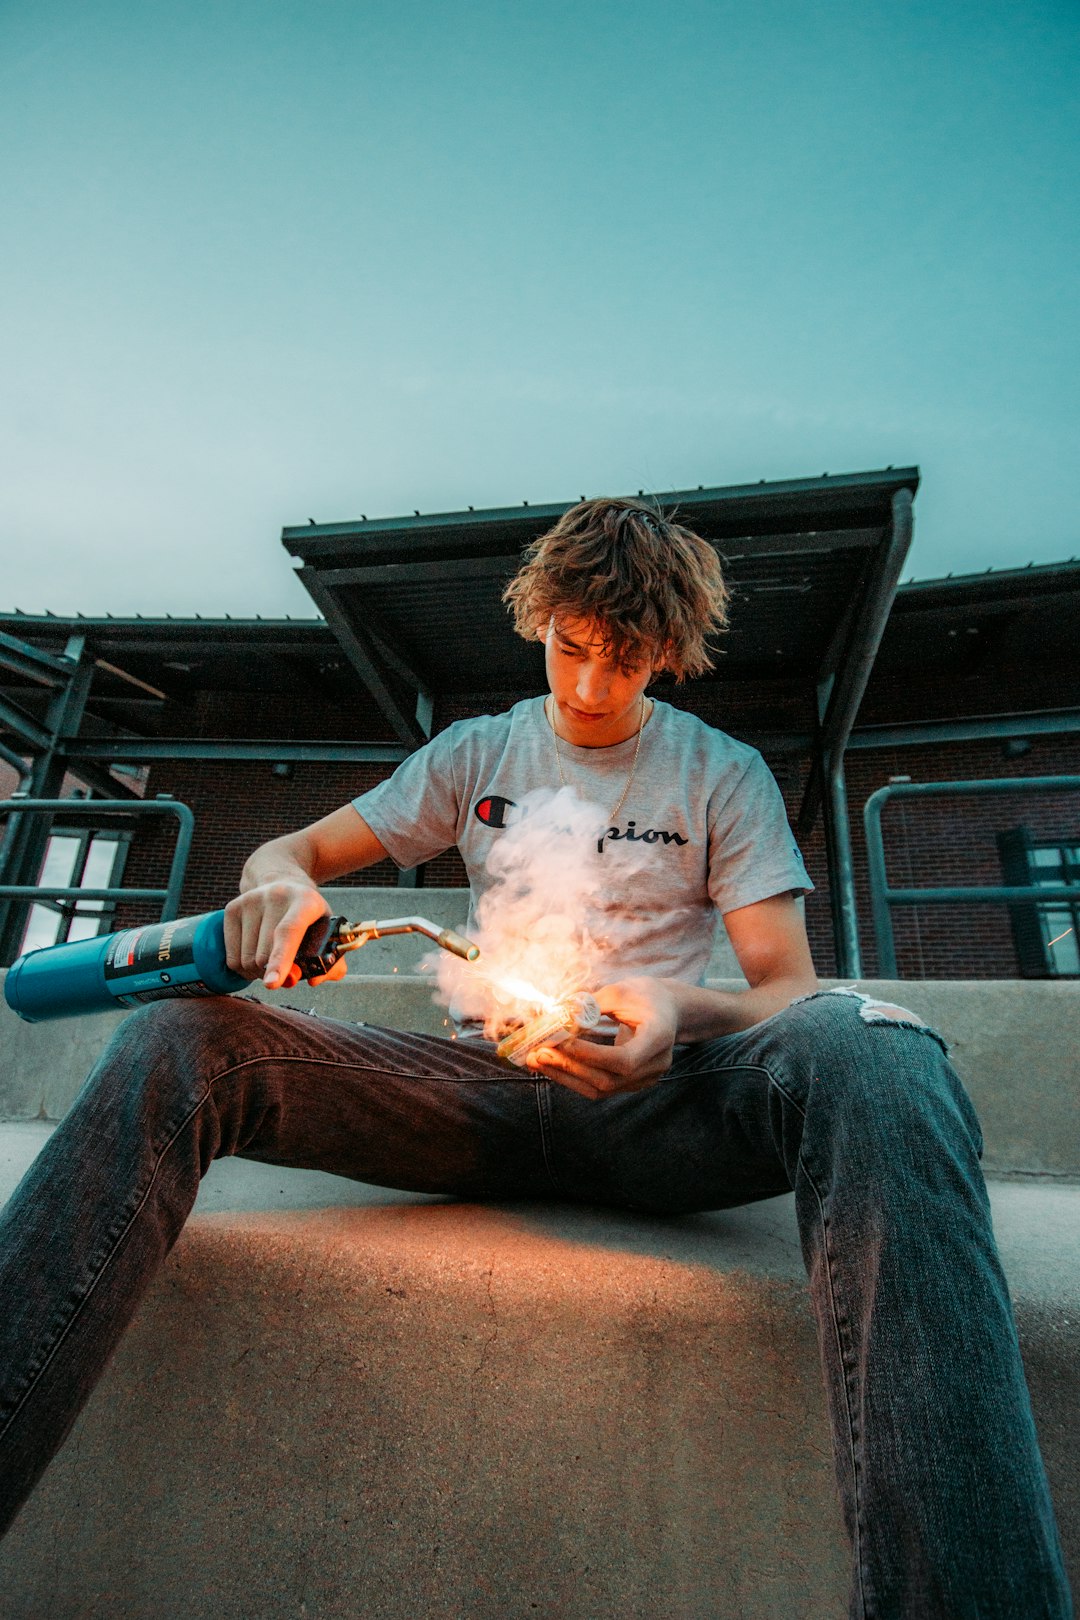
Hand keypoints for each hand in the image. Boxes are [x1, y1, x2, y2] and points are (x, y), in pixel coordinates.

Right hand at [222, 882, 348, 988]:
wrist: (283, 883)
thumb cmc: (309, 917)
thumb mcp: (327, 933)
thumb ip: (331, 963)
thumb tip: (313, 981)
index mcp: (305, 901)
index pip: (289, 932)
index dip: (281, 959)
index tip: (273, 983)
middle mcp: (276, 896)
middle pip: (264, 954)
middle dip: (273, 973)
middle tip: (283, 972)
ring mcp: (251, 901)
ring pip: (246, 959)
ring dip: (257, 972)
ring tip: (270, 961)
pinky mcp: (232, 908)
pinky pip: (232, 957)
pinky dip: (243, 968)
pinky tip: (254, 957)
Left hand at [525, 977, 678, 1100]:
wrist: (669, 1009)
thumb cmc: (645, 995)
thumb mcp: (619, 991)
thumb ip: (589, 1006)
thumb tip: (554, 1019)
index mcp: (659, 1037)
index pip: (624, 1060)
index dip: (590, 1055)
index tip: (560, 1042)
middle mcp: (656, 1064)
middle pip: (609, 1079)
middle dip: (569, 1067)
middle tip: (538, 1052)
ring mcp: (645, 1078)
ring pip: (601, 1089)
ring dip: (565, 1075)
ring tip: (536, 1060)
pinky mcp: (632, 1083)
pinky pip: (600, 1087)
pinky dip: (574, 1077)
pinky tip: (552, 1065)